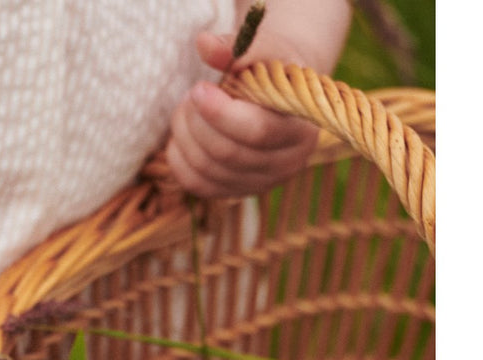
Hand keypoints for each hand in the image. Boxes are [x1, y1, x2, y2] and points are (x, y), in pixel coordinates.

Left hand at [164, 29, 320, 198]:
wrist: (281, 96)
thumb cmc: (274, 70)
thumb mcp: (266, 50)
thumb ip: (239, 47)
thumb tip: (204, 44)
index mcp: (302, 128)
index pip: (256, 131)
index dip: (220, 113)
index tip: (198, 89)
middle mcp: (286, 164)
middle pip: (226, 153)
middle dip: (197, 121)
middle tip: (190, 94)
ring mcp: (260, 184)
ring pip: (206, 170)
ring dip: (184, 136)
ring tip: (186, 108)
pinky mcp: (235, 193)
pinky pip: (196, 184)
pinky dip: (179, 158)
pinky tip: (182, 134)